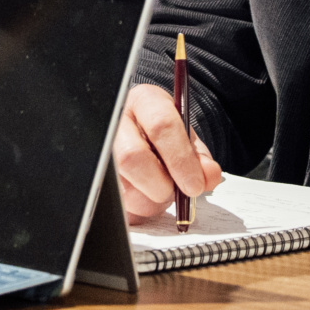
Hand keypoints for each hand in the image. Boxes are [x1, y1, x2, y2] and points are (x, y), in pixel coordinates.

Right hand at [111, 83, 223, 224]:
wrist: (143, 135)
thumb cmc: (166, 136)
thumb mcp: (187, 138)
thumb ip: (200, 157)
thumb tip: (208, 176)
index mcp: (144, 102)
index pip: (161, 125)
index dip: (180, 158)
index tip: (195, 184)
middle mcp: (117, 122)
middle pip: (133, 157)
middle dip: (161, 184)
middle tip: (178, 192)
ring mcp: (102, 150)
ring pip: (125, 187)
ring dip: (153, 200)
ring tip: (162, 188)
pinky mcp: (100, 178)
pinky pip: (120, 205)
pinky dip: (141, 208)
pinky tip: (148, 194)